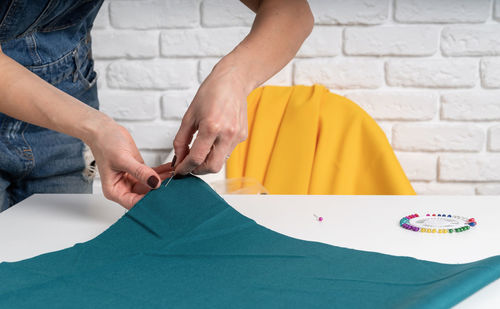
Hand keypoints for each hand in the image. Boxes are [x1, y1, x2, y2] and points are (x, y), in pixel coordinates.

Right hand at [87, 120, 173, 208]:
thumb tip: (155, 183)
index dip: (148, 201)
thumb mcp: (123, 159)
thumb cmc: (105, 144)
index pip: (134, 203)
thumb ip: (140, 172)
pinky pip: (153, 174)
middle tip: (173, 186)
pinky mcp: (139, 171)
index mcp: (114, 191)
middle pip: (145, 196)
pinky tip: (171, 169)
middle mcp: (124, 188)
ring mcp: (133, 179)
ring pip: (152, 185)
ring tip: (176, 176)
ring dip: (164, 180)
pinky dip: (163, 171)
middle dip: (159, 191)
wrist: (104, 130)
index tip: (162, 196)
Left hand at [173, 60, 248, 174]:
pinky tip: (213, 139)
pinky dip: (216, 151)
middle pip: (211, 168)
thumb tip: (178, 158)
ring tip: (200, 150)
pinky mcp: (242, 136)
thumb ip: (181, 140)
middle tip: (188, 165)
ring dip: (207, 161)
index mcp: (211, 127)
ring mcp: (237, 136)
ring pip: (220, 161)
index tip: (178, 170)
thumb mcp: (189, 115)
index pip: (196, 158)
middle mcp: (227, 134)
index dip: (184, 168)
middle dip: (198, 170)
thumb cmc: (210, 93)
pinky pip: (227, 152)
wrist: (233, 81)